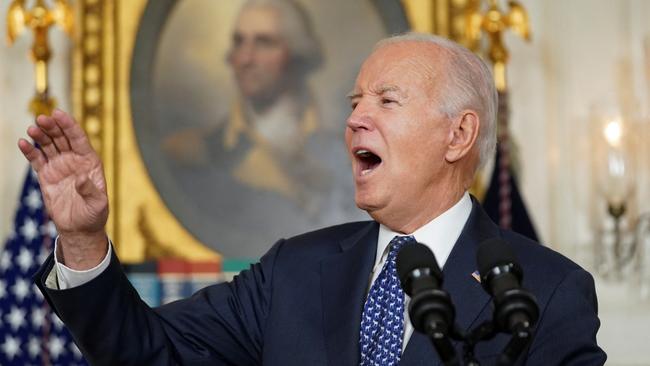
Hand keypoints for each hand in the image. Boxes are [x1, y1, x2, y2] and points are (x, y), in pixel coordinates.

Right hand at [18, 109, 108, 269]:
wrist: (79, 228)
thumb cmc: (94, 214)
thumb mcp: (98, 204)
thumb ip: (90, 190)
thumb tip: (81, 178)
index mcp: (90, 162)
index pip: (79, 139)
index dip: (69, 125)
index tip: (59, 114)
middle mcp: (74, 160)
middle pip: (62, 138)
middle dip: (53, 127)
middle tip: (42, 118)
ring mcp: (59, 166)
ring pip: (48, 145)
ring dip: (41, 135)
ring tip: (33, 128)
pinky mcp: (46, 175)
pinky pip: (37, 159)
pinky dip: (29, 151)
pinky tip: (22, 142)